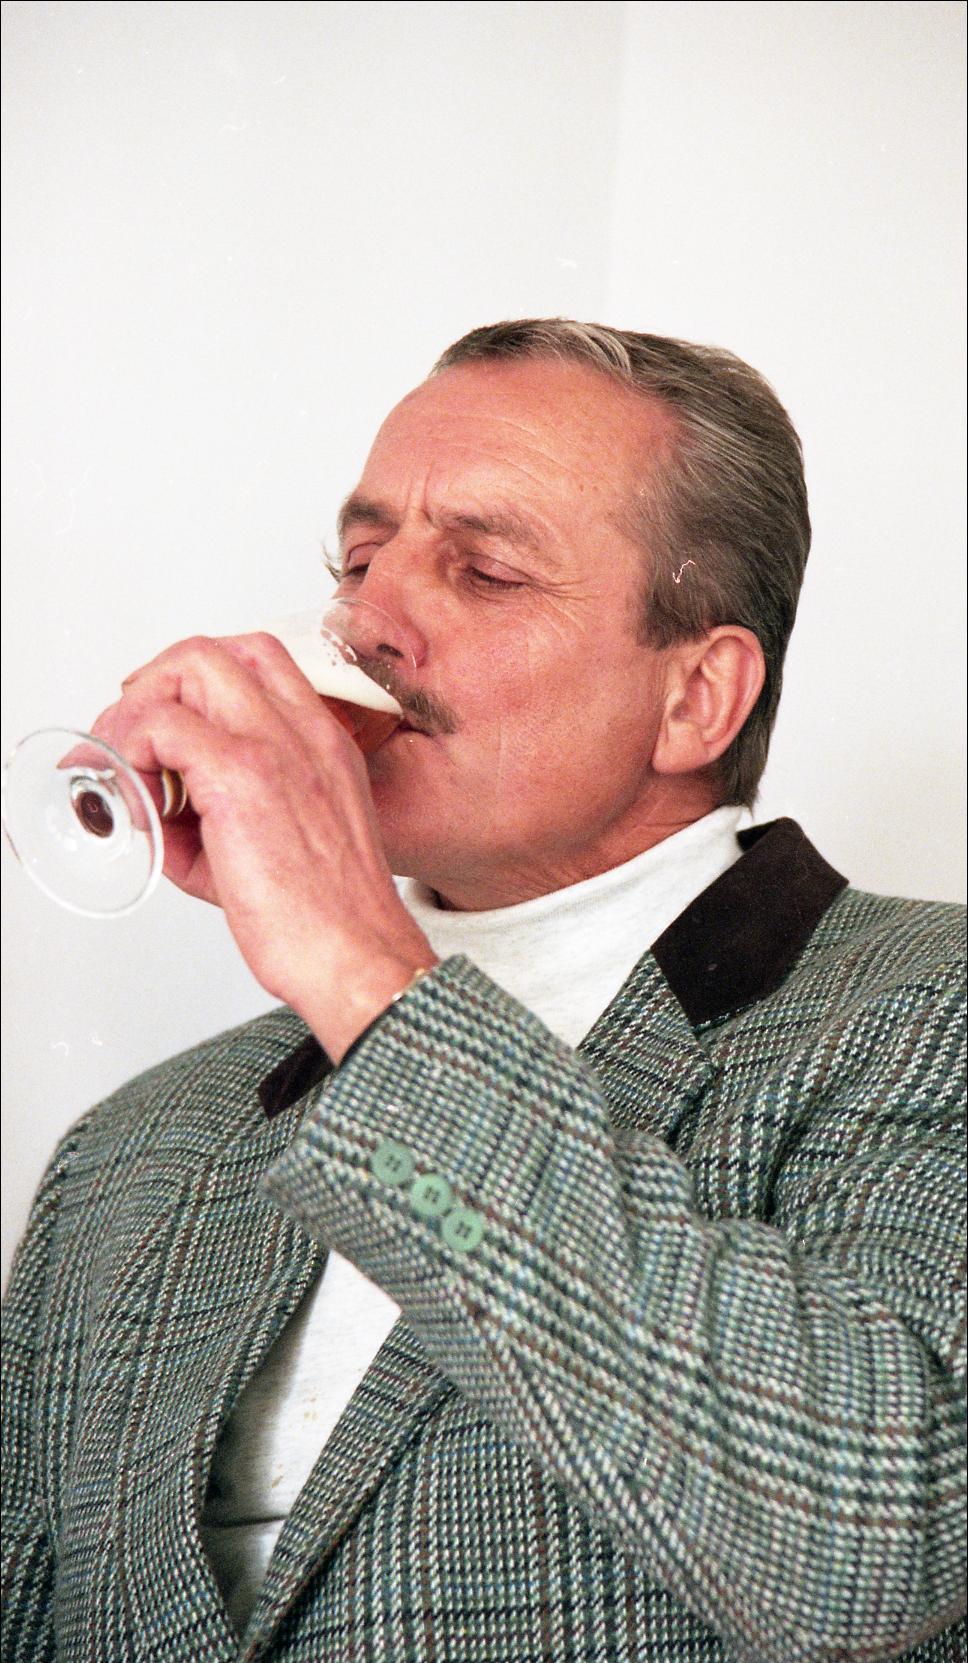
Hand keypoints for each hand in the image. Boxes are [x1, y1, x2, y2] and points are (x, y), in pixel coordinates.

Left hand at [91, 633, 437, 1061]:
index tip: (160, 726)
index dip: (191, 683)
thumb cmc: (327, 918)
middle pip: (213, 651)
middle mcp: (302, 734)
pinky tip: (138, 803)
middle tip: (127, 742)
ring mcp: (273, 747)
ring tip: (125, 771)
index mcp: (321, 745)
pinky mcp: (240, 777)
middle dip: (152, 687)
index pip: (255, 662)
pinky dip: (131, 755)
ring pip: (186, 669)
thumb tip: (157, 814)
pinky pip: (161, 728)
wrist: (356, 956)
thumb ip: (218, 816)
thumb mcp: (281, 847)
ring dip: (137, 714)